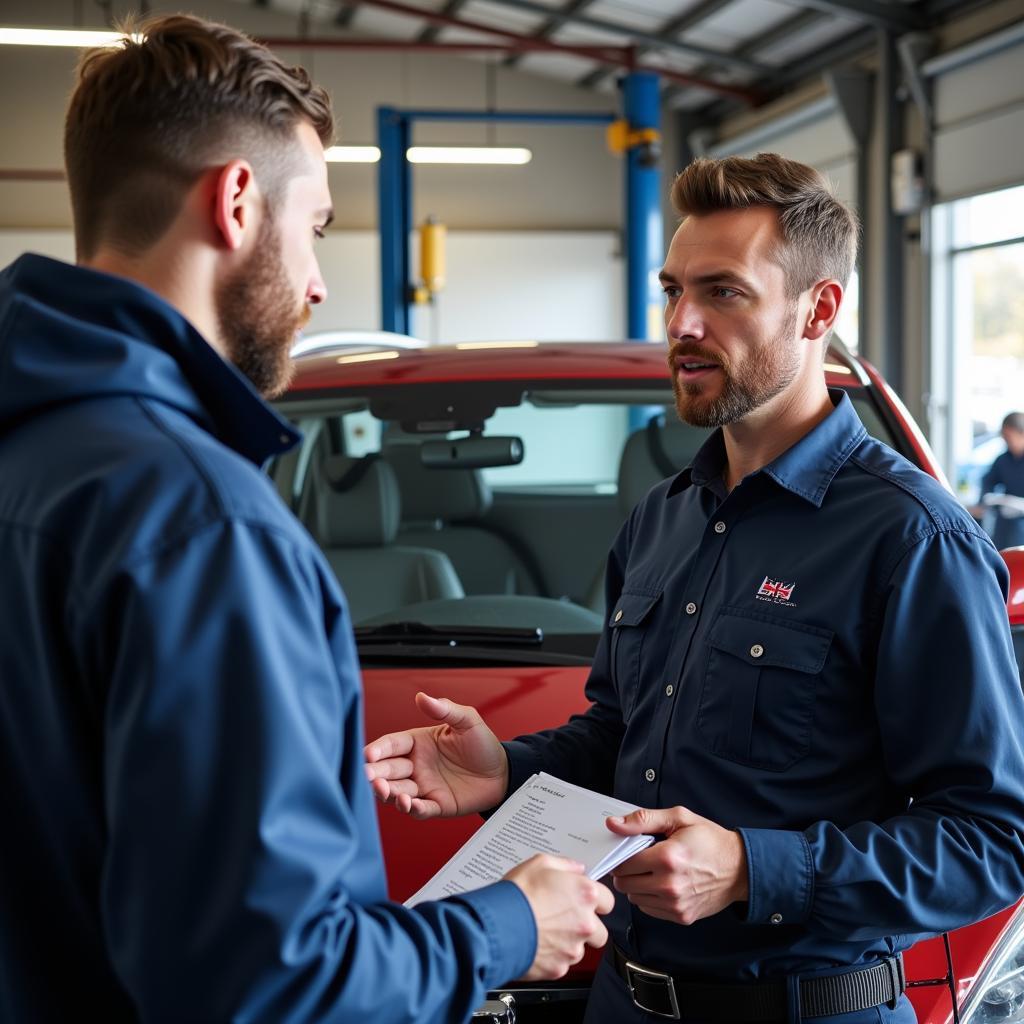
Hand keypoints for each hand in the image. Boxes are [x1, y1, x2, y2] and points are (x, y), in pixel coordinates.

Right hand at [363, 692, 507, 818]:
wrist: (504, 772)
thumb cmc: (483, 745)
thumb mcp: (467, 721)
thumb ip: (445, 709)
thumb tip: (422, 697)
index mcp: (419, 743)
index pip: (392, 745)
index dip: (378, 750)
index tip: (367, 754)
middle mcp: (417, 765)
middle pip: (388, 770)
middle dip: (375, 774)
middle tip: (368, 776)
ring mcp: (425, 787)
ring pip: (398, 792)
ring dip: (388, 793)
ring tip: (385, 791)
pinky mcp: (437, 805)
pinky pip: (421, 810)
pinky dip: (412, 809)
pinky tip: (408, 804)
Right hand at [505, 854, 613, 979]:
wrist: (497, 925)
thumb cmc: (517, 894)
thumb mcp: (540, 863)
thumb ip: (565, 865)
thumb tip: (576, 869)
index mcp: (585, 895)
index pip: (608, 901)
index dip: (596, 900)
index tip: (586, 901)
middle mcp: (585, 923)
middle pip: (600, 931)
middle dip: (587, 926)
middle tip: (566, 919)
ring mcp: (573, 948)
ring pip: (580, 949)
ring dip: (569, 942)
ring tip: (547, 931)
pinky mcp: (559, 968)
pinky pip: (562, 963)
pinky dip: (553, 956)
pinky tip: (538, 943)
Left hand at [607, 806, 747, 924]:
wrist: (740, 869)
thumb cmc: (710, 841)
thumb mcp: (679, 818)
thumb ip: (643, 819)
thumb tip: (614, 824)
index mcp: (668, 857)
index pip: (623, 863)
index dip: (621, 855)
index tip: (627, 851)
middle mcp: (670, 884)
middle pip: (624, 883)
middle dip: (626, 871)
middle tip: (638, 861)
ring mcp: (676, 904)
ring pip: (634, 898)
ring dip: (637, 885)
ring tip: (652, 871)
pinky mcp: (681, 916)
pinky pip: (648, 909)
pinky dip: (649, 897)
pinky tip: (661, 884)